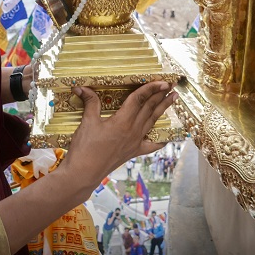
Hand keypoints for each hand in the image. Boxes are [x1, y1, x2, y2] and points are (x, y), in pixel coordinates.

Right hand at [61, 81, 176, 187]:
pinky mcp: (133, 152)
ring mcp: (135, 142)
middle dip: (161, 95)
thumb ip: (90, 102)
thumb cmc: (85, 148)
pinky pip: (151, 145)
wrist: (84, 173)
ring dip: (163, 109)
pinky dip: (160, 139)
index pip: (139, 99)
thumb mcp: (87, 121)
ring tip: (173, 99)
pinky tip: (167, 136)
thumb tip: (81, 86)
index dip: (150, 88)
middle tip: (172, 85)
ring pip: (152, 121)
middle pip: (149, 108)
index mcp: (123, 121)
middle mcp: (133, 131)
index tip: (162, 81)